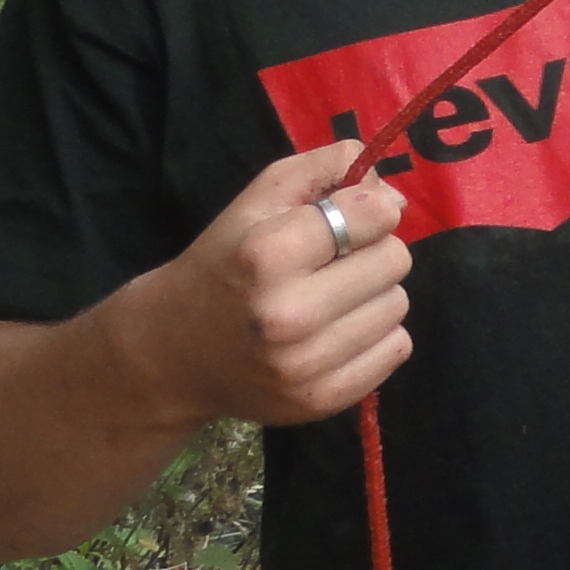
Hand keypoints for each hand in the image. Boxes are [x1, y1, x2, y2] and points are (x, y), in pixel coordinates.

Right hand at [110, 143, 414, 427]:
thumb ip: (327, 169)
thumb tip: (395, 198)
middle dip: (372, 252)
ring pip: (398, 304)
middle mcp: (287, 313)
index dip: (369, 209)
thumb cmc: (223, 263)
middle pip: (395, 260)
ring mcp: (306, 364)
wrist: (171, 353)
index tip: (346, 219)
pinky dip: (376, 336)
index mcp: (267, 254)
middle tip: (332, 264)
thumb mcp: (259, 199)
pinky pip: (397, 349)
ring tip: (330, 300)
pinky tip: (335, 333)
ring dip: (374, 296)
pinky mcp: (322, 400)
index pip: (373, 214)